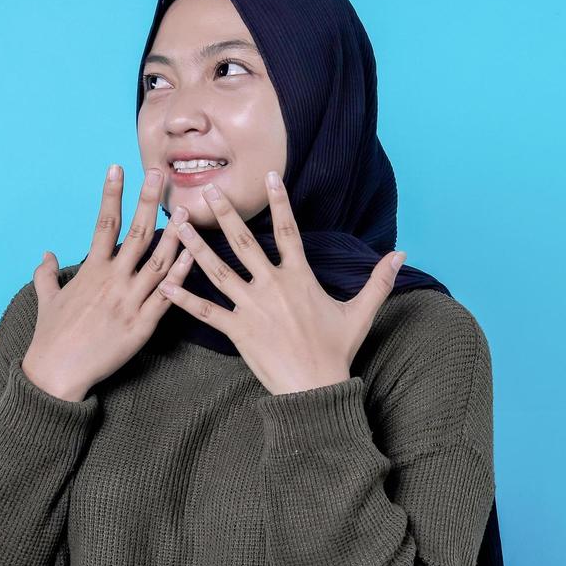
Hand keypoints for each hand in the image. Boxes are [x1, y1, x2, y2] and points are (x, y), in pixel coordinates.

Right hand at [22, 165, 194, 400]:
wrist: (58, 371)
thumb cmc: (51, 337)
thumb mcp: (46, 299)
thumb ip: (47, 274)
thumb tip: (47, 255)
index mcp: (91, 271)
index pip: (103, 223)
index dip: (112, 193)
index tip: (118, 168)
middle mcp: (112, 280)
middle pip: (135, 233)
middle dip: (148, 201)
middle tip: (159, 174)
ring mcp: (129, 301)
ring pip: (159, 261)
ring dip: (175, 234)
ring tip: (186, 210)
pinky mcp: (143, 325)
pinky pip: (168, 296)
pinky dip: (182, 275)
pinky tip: (194, 256)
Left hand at [159, 172, 405, 395]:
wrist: (316, 387)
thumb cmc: (337, 351)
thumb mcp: (361, 312)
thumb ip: (379, 281)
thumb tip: (401, 255)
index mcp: (299, 277)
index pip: (289, 231)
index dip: (280, 202)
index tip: (270, 177)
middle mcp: (272, 286)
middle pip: (243, 243)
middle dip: (224, 215)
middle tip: (207, 192)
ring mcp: (251, 307)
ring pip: (217, 271)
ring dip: (195, 247)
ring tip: (177, 226)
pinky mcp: (237, 330)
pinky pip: (205, 312)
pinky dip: (183, 299)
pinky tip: (164, 284)